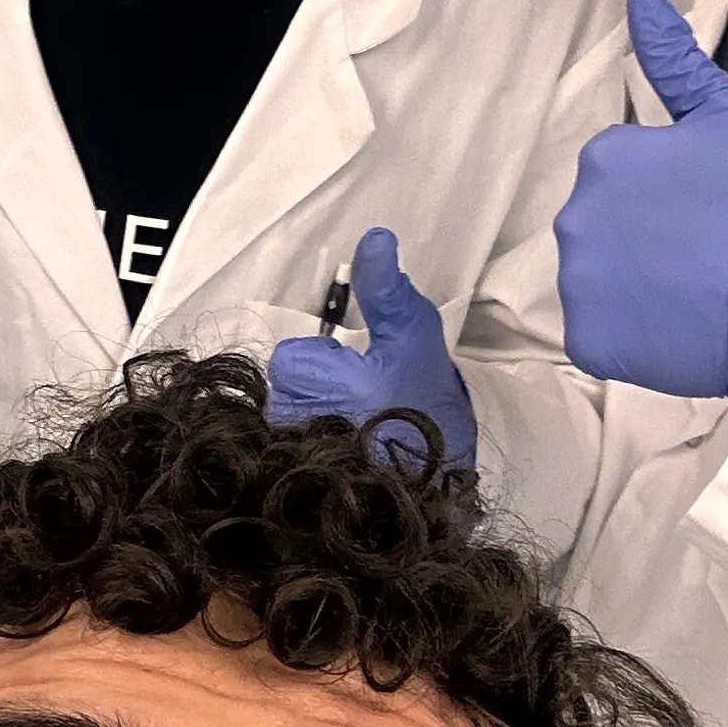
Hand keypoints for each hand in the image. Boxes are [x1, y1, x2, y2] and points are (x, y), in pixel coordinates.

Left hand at [265, 228, 476, 475]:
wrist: (440, 488)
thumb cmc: (427, 408)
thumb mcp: (414, 338)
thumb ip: (386, 290)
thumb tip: (375, 238)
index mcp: (318, 386)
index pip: (292, 358)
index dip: (328, 361)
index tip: (362, 375)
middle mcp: (295, 425)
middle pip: (286, 386)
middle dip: (320, 388)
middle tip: (366, 400)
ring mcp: (293, 458)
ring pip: (286, 415)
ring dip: (316, 416)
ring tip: (360, 428)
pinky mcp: (296, 482)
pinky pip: (288, 448)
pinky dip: (314, 445)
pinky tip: (349, 453)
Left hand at [556, 0, 727, 413]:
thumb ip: (675, 56)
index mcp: (605, 156)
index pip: (622, 170)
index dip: (669, 190)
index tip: (710, 207)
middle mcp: (574, 215)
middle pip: (603, 220)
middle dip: (644, 232)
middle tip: (705, 249)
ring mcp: (577, 282)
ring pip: (598, 274)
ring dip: (634, 280)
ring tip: (693, 289)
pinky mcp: (586, 339)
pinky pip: (598, 328)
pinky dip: (629, 329)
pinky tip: (676, 324)